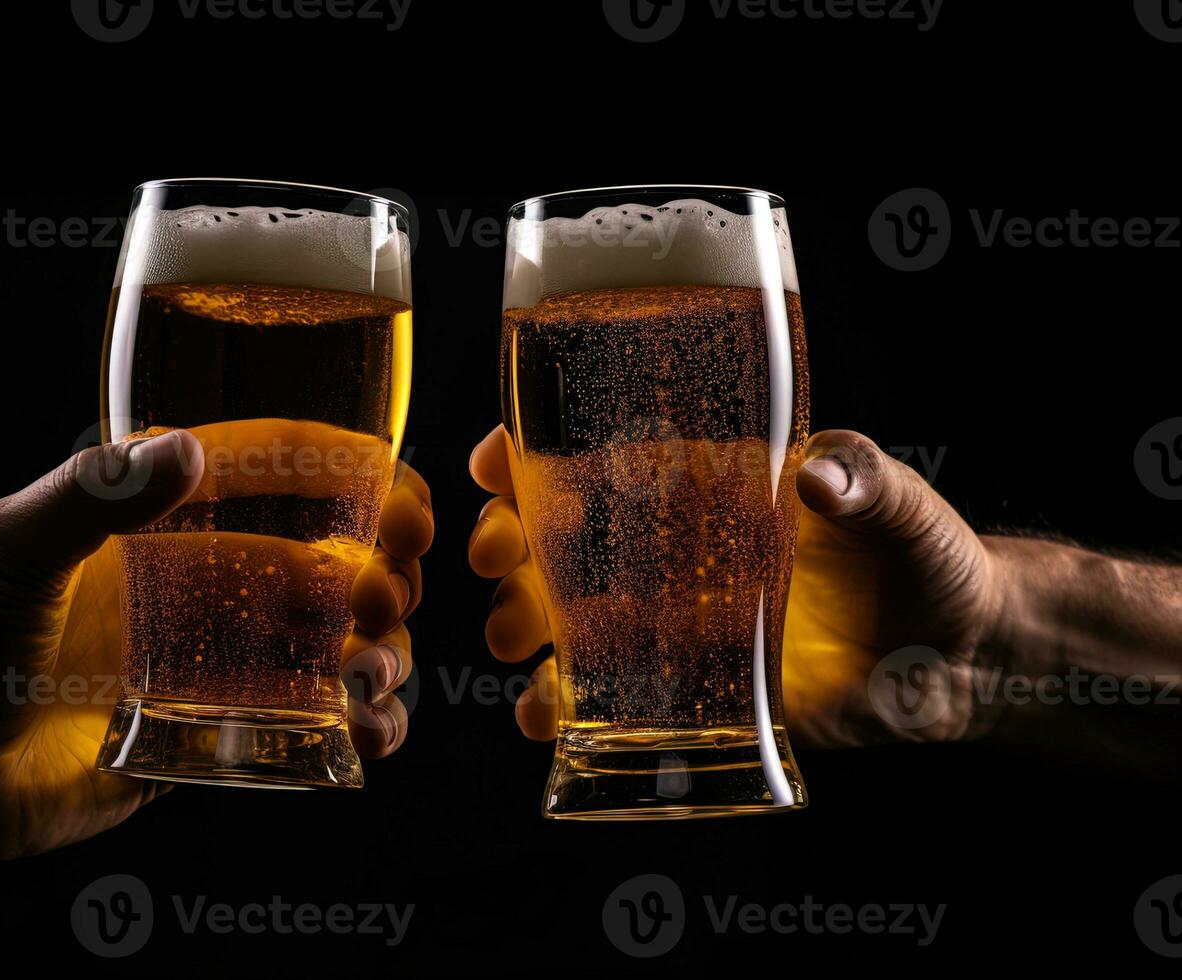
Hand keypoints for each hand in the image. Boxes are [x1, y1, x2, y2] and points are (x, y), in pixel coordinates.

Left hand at [0, 429, 430, 875]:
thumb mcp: (11, 547)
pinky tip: (370, 733)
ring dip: (384, 651)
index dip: (350, 473)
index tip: (398, 492)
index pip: (277, 476)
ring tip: (368, 674)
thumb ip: (92, 493)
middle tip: (380, 596)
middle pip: (335, 560)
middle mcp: (207, 586)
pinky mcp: (226, 736)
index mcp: (165, 526)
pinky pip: (320, 725)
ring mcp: (222, 663)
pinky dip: (368, 727)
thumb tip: (190, 450)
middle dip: (381, 569)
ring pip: (344, 643)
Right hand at [467, 425, 1005, 748]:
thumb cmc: (928, 557)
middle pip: (559, 540)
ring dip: (524, 625)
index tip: (494, 465)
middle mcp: (676, 554)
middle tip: (501, 559)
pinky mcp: (695, 694)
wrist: (964, 655)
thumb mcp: (901, 504)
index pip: (600, 456)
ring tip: (520, 641)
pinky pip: (609, 701)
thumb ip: (866, 481)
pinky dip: (562, 710)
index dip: (534, 455)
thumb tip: (821, 478)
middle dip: (509, 545)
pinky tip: (546, 715)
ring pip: (566, 620)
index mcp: (708, 489)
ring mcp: (676, 625)